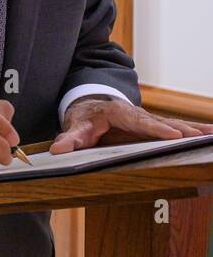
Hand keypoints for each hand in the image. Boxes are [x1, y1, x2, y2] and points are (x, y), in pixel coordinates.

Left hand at [50, 96, 212, 153]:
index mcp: (119, 113)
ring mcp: (147, 119)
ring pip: (172, 124)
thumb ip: (69, 138)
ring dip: (193, 129)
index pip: (140, 122)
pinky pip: (175, 128)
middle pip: (162, 122)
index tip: (174, 135)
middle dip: (182, 129)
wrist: (88, 107)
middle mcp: (137, 114)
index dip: (157, 129)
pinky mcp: (154, 126)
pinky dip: (193, 130)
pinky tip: (209, 134)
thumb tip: (59, 150)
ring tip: (211, 135)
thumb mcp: (75, 126)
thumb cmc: (83, 118)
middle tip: (200, 137)